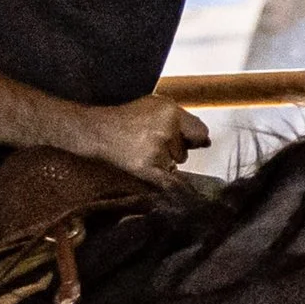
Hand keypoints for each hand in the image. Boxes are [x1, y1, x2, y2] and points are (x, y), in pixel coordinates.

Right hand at [83, 96, 209, 185]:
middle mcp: (166, 130)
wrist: (99, 131)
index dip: (193, 138)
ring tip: (142, 150)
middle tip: (151, 142)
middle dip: (174, 149)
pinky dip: (179, 190)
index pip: (199, 132)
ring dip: (165, 161)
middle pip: (185, 151)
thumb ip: (182, 120)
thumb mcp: (157, 106)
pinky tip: (187, 197)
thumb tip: (205, 142)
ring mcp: (156, 150)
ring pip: (175, 163)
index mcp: (170, 111)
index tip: (192, 142)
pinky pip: (170, 182)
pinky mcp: (147, 168)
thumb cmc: (127, 118)